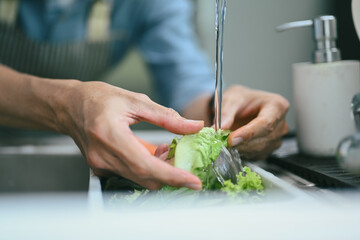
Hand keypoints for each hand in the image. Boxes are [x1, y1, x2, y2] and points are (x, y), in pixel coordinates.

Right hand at [58, 81, 202, 189]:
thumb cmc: (97, 99)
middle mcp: (104, 158)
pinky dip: (148, 168)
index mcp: (112, 137)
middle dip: (171, 173)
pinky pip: (131, 175)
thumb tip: (193, 126)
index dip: (172, 177)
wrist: (70, 106)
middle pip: (146, 178)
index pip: (146, 166)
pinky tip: (152, 152)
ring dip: (160, 170)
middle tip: (183, 157)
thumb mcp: (135, 101)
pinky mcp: (102, 168)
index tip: (193, 182)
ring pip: (140, 180)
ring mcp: (102, 166)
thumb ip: (166, 117)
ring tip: (166, 149)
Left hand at [220, 85, 288, 159]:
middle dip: (241, 143)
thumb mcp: (232, 100)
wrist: (241, 105)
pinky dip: (242, 152)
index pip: (266, 123)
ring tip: (225, 141)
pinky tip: (234, 144)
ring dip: (240, 148)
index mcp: (277, 106)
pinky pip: (256, 155)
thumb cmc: (241, 99)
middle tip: (221, 141)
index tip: (231, 139)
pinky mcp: (269, 149)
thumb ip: (226, 113)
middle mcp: (281, 123)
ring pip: (258, 150)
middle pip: (263, 139)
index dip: (248, 133)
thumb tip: (221, 128)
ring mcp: (277, 138)